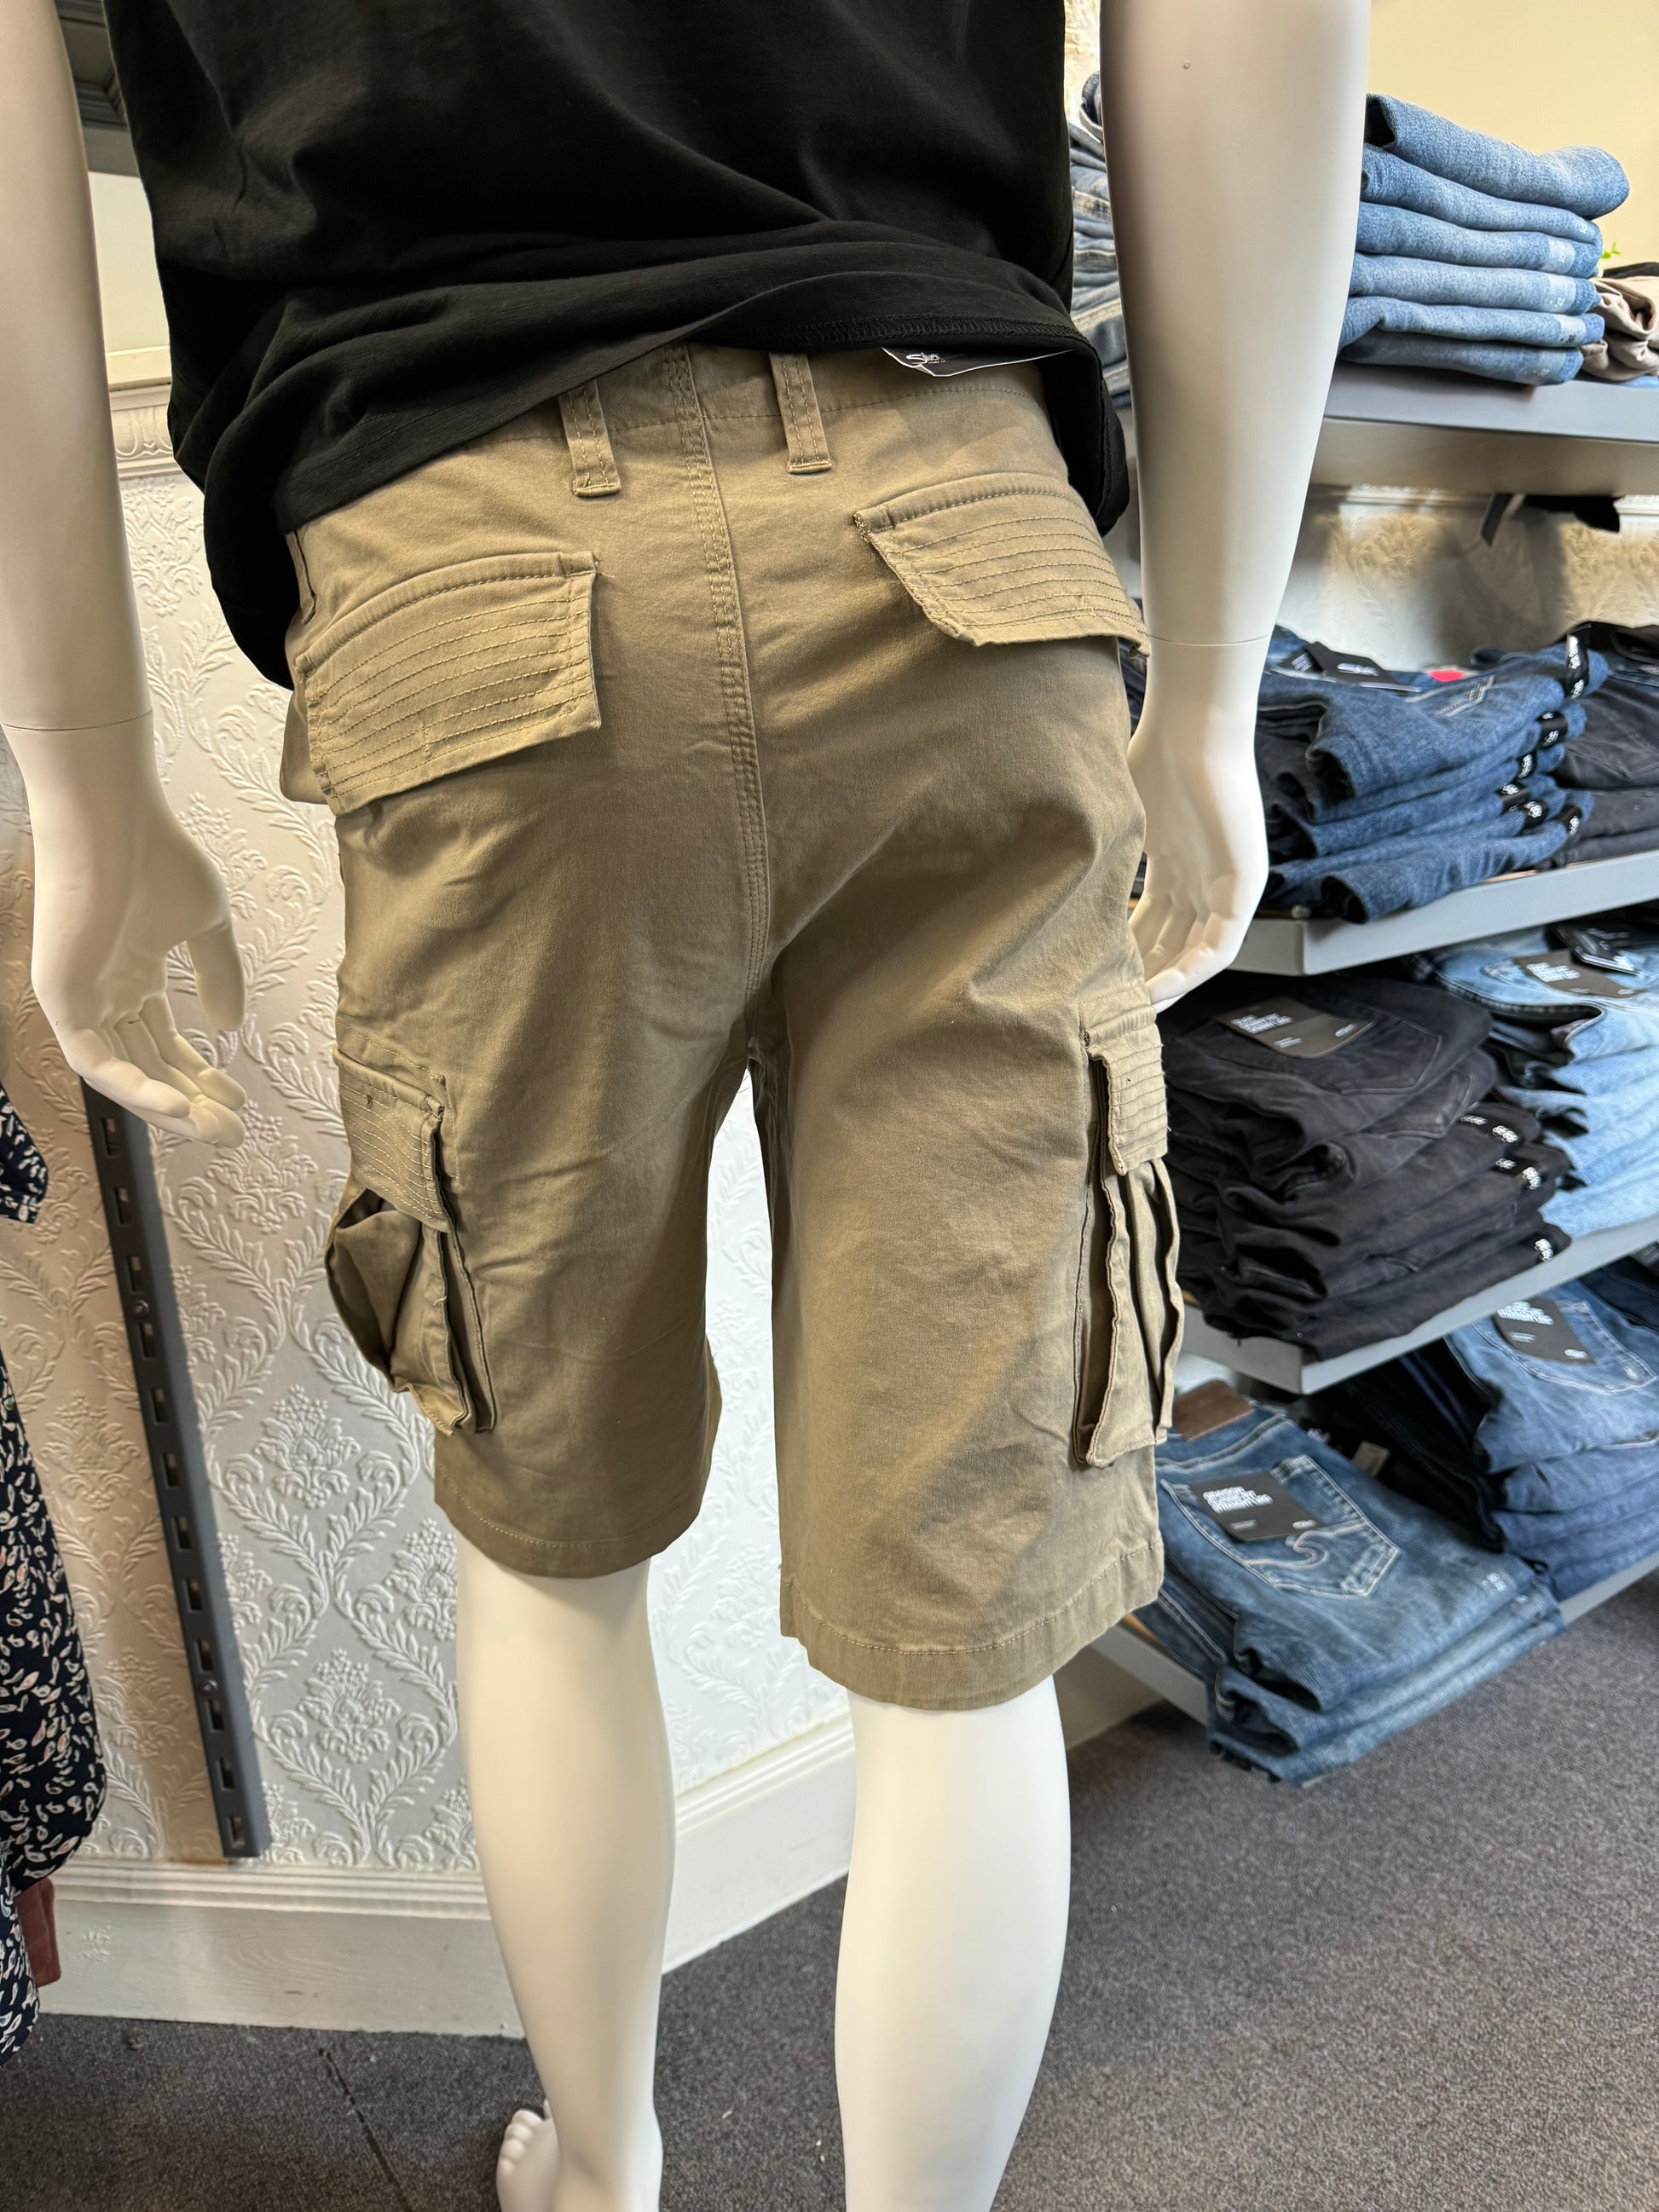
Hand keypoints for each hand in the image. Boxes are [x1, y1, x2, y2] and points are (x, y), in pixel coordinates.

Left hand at [9, 716, 247, 1142]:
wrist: (115, 822)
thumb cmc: (159, 859)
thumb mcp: (207, 926)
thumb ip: (220, 977)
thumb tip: (227, 1030)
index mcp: (133, 974)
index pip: (163, 1042)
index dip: (200, 1075)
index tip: (239, 1101)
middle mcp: (104, 991)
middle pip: (146, 1066)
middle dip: (190, 1103)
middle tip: (231, 1135)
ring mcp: (80, 998)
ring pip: (122, 1074)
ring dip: (166, 1108)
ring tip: (211, 1131)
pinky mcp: (60, 998)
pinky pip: (93, 1061)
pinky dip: (132, 1088)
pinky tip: (174, 1106)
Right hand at [1125, 641, 1269, 1006]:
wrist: (1191, 727)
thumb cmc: (1152, 755)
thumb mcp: (1117, 819)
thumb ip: (1098, 855)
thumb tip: (1044, 877)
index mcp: (1174, 862)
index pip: (1151, 924)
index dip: (1125, 955)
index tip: (1093, 979)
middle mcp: (1201, 878)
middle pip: (1172, 944)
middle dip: (1142, 978)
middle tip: (1109, 1009)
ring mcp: (1225, 884)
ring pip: (1195, 953)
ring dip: (1167, 985)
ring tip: (1131, 1012)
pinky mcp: (1244, 886)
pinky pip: (1220, 946)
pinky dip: (1191, 972)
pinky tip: (1159, 991)